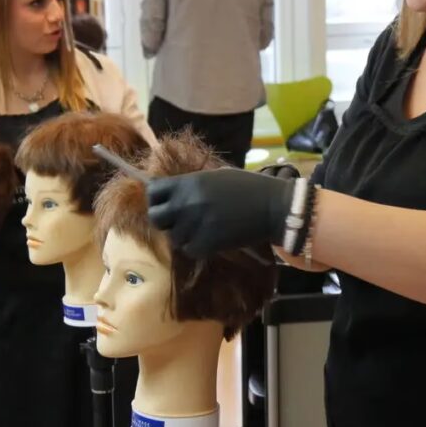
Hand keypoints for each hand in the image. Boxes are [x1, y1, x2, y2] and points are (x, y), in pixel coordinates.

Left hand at [147, 168, 294, 257]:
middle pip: (156, 217)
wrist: (272, 205)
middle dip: (165, 221)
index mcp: (189, 182)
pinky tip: (210, 239)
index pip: (153, 191)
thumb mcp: (215, 177)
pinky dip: (197, 247)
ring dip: (184, 235)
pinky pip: (190, 249)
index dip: (156, 199)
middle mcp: (187, 202)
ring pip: (174, 237)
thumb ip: (190, 185)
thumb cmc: (247, 187)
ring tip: (201, 230)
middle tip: (179, 221)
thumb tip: (167, 191)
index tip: (166, 203)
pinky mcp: (208, 242)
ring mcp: (196, 223)